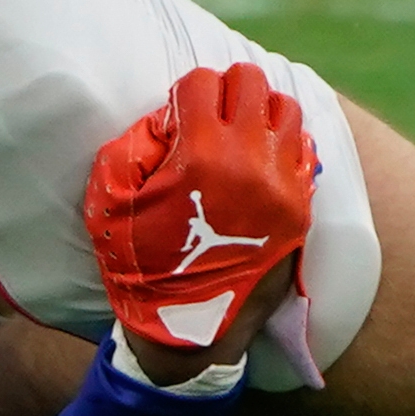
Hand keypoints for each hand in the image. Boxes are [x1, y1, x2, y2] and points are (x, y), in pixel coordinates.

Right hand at [86, 61, 314, 374]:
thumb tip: (168, 119)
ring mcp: (284, 186)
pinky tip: (260, 163)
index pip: (202, 82)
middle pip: (252, 83)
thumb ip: (132, 143)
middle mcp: (252, 162)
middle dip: (226, 92)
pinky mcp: (303, 210)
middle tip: (209, 117)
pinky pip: (305, 152)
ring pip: (287, 111)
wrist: (189, 333)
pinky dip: (283, 146)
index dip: (182, 95)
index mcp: (201, 154)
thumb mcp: (110, 199)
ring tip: (239, 135)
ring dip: (259, 113)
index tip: (176, 118)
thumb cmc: (141, 265)